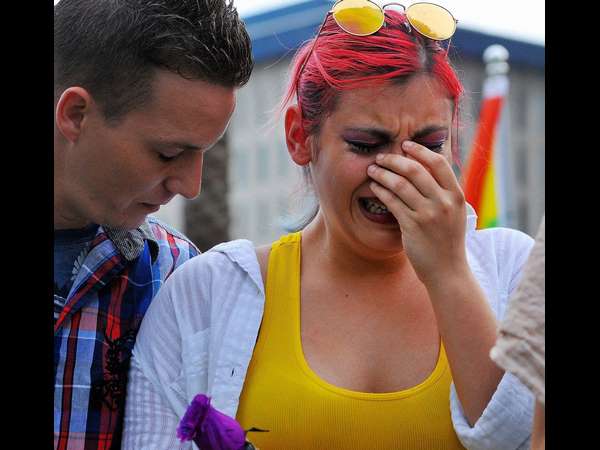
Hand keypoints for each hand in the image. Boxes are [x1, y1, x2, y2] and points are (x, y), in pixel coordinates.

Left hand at [367, 140, 466, 286]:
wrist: (447, 271)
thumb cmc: (447, 241)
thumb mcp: (453, 213)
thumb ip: (442, 192)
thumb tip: (424, 168)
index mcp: (456, 196)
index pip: (438, 163)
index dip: (420, 150)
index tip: (406, 145)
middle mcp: (444, 203)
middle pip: (416, 170)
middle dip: (394, 160)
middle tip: (381, 157)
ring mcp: (429, 215)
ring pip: (401, 184)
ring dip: (383, 174)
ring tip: (372, 170)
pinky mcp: (413, 226)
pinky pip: (393, 202)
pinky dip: (381, 191)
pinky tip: (374, 187)